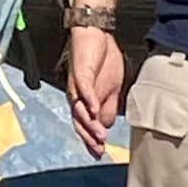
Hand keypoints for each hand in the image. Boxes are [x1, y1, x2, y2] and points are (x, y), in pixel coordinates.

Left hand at [68, 27, 124, 158]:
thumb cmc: (103, 58)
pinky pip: (83, 88)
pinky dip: (89, 100)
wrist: (96, 32)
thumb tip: (107, 125)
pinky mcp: (80, 71)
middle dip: (89, 138)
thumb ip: (108, 107)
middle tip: (99, 150)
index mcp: (84, 101)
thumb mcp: (111, 88)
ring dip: (90, 124)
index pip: (85, 125)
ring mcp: (77, 84)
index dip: (91, 140)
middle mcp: (76, 95)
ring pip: (79, 109)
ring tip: (101, 136)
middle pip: (79, 121)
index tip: (100, 153)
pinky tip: (95, 110)